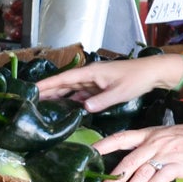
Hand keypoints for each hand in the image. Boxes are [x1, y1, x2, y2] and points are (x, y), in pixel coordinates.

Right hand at [37, 54, 179, 112]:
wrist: (151, 73)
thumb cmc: (136, 79)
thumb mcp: (119, 92)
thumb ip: (101, 100)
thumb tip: (83, 107)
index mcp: (91, 72)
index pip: (64, 78)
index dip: (48, 84)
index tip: (33, 89)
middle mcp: (89, 75)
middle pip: (63, 84)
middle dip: (48, 91)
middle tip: (31, 101)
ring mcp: (93, 81)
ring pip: (70, 90)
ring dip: (58, 97)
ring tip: (42, 106)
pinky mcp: (98, 87)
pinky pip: (80, 94)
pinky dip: (71, 101)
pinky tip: (64, 109)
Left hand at [91, 122, 182, 181]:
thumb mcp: (164, 136)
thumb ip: (148, 148)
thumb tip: (134, 165)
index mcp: (147, 135)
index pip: (120, 138)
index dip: (104, 145)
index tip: (88, 153)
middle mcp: (152, 144)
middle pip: (126, 164)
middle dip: (111, 181)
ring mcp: (164, 154)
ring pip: (140, 175)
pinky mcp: (177, 165)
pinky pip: (160, 178)